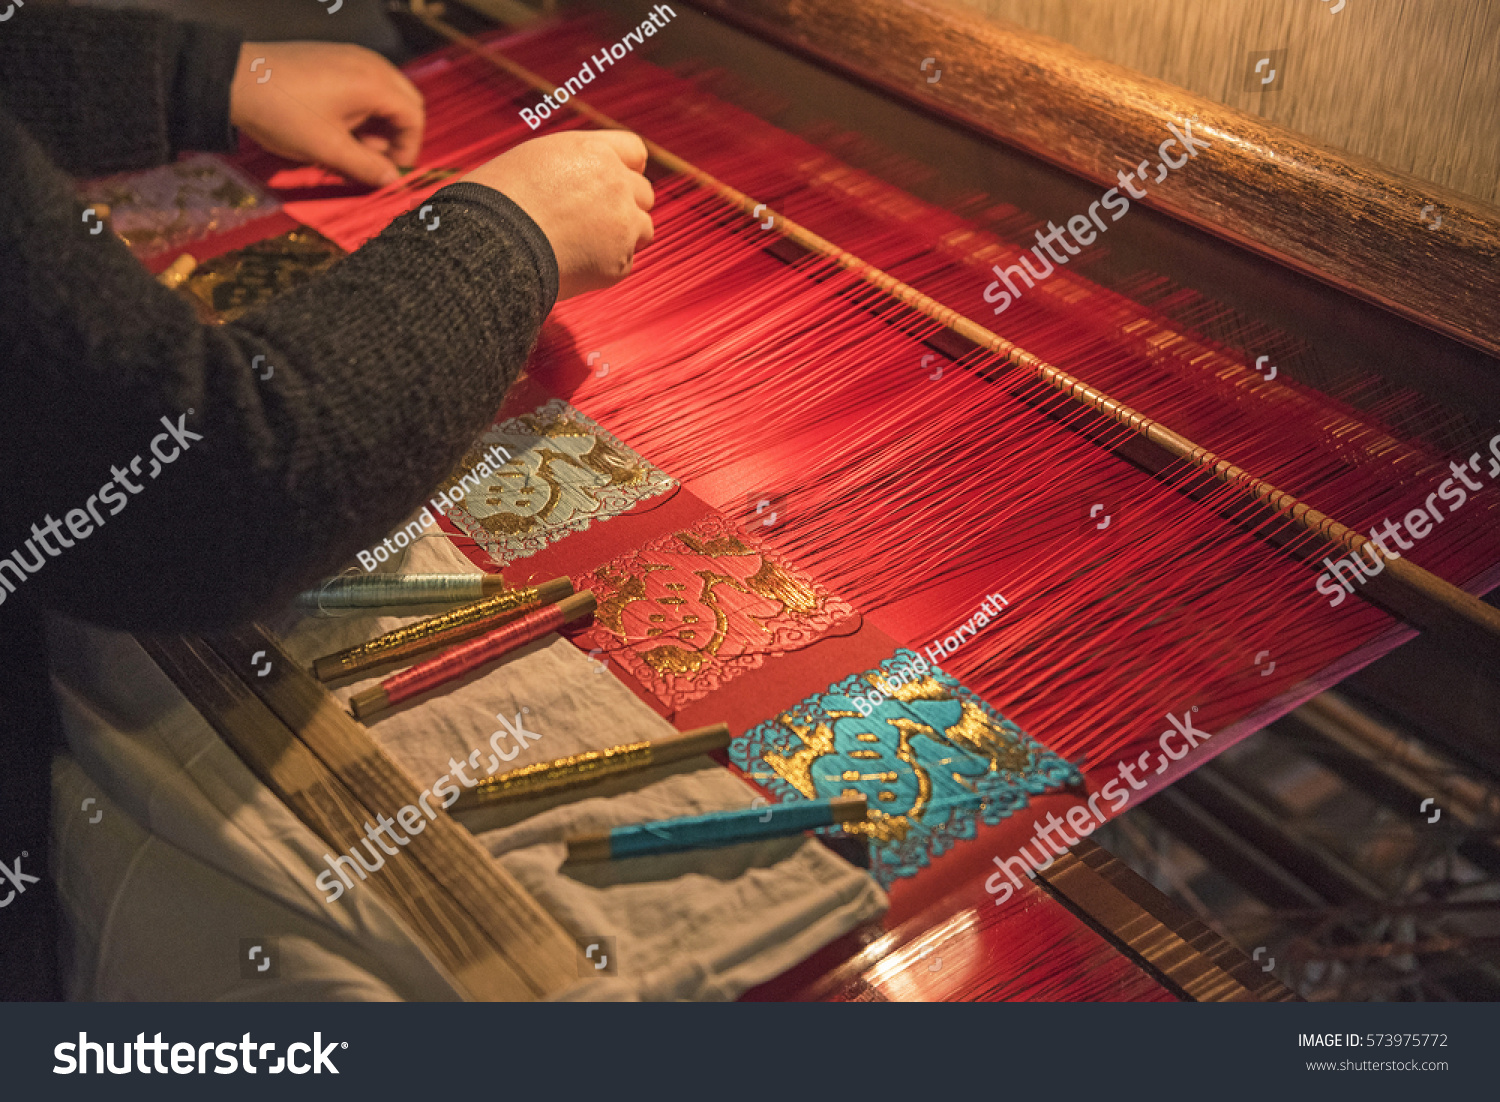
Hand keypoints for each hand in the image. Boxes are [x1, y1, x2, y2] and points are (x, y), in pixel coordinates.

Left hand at [230, 43, 424, 187]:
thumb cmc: (283, 113)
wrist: (232, 78)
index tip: (389, 171)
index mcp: (373, 83)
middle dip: (397, 135)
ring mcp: (350, 56)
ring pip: (385, 94)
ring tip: (352, 146)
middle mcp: (368, 63)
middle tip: (375, 159)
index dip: (408, 149)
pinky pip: (363, 84)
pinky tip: (338, 126)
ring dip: (378, 123)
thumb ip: (367, 167)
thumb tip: (392, 181)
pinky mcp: (332, 56)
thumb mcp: (328, 149)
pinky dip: (362, 108)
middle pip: (405, 102)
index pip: (414, 117)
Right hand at [462, 131, 654, 298]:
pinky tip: (574, 266)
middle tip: (595, 223)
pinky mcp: (619, 262)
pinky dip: (605, 267)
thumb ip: (567, 167)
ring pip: (643, 229)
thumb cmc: (494, 202)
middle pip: (643, 193)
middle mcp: (615, 183)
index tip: (617, 184)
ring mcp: (622, 223)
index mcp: (591, 151)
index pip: (634, 151)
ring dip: (623, 237)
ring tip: (584, 246)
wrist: (492, 244)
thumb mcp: (530, 162)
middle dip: (626, 206)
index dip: (626, 169)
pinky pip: (624, 264)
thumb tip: (575, 182)